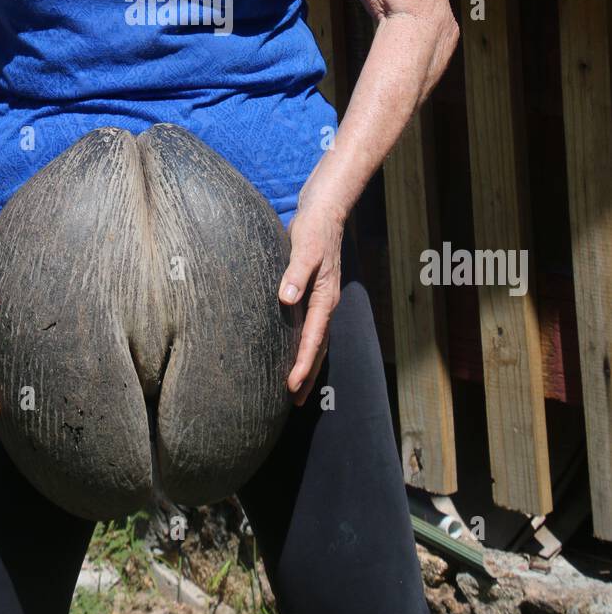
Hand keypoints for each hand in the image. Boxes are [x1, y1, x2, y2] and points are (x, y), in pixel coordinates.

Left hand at [277, 205, 343, 406]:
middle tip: (296, 402)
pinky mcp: (314, 294)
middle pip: (319, 348)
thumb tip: (287, 298)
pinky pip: (312, 328)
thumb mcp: (304, 248)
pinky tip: (296, 353)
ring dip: (308, 365)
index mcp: (324, 298)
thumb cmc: (313, 230)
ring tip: (298, 389)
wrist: (325, 212)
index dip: (302, 364)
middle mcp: (326, 304)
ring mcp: (322, 300)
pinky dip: (306, 346)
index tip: (292, 386)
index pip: (313, 339)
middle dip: (308, 375)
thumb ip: (295, 273)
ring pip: (317, 341)